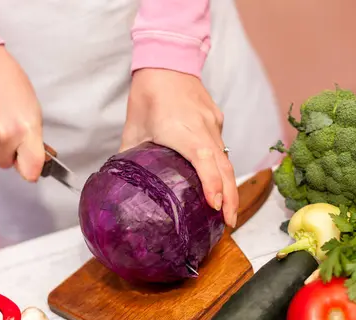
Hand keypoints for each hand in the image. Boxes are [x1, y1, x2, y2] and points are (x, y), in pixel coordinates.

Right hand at [0, 45, 44, 181]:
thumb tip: (34, 160)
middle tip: (9, 131)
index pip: (30, 172)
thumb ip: (33, 138)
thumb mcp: (33, 110)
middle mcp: (4, 136)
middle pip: (5, 163)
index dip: (30, 170)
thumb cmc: (11, 83)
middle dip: (8, 152)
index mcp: (26, 130)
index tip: (30, 164)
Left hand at [121, 68, 237, 227]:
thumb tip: (125, 182)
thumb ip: (132, 157)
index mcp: (180, 130)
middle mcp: (202, 128)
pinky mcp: (216, 120)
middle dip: (230, 196)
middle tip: (229, 222)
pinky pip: (222, 147)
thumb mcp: (134, 128)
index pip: (203, 159)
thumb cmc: (148, 94)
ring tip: (228, 210)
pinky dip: (223, 167)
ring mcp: (213, 123)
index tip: (216, 206)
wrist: (167, 60)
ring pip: (226, 158)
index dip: (212, 184)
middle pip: (224, 166)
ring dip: (229, 185)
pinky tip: (220, 182)